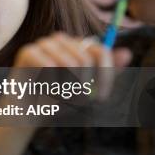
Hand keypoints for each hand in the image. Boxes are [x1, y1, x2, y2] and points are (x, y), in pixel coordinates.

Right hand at [14, 32, 131, 100]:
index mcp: (76, 45)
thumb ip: (107, 72)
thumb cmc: (57, 100)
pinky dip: (50, 85)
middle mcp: (61, 39)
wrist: (26, 114)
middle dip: (83, 87)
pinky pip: (51, 66)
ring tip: (59, 97)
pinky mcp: (28, 51)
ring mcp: (43, 43)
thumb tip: (128, 53)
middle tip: (74, 101)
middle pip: (86, 59)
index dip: (105, 76)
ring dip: (67, 89)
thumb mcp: (88, 89)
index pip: (101, 51)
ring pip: (71, 63)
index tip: (101, 99)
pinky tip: (43, 91)